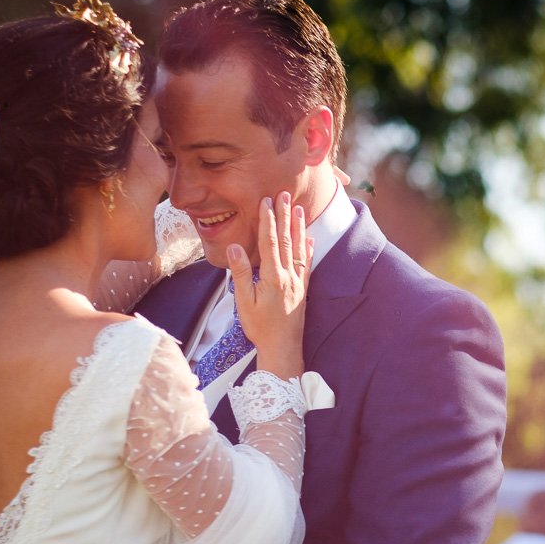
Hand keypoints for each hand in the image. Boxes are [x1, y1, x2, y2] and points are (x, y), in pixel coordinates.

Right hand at [227, 191, 310, 378]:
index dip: (268, 220)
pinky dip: (308, 249)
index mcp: (273, 277)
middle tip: (284, 195)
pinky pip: (307, 264)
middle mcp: (289, 276)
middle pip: (286, 240)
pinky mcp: (303, 290)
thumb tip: (235, 246)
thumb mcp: (243, 301)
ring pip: (299, 249)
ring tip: (299, 209)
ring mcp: (298, 283)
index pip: (269, 242)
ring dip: (298, 227)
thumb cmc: (260, 327)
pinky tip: (309, 239)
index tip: (267, 201)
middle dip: (284, 216)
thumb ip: (240, 272)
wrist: (283, 348)